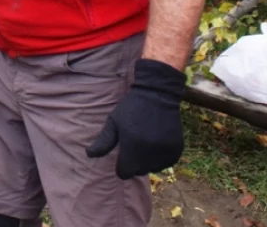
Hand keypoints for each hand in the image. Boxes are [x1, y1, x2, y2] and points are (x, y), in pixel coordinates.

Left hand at [86, 59, 186, 178]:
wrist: (158, 94)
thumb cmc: (131, 107)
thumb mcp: (113, 122)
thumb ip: (103, 142)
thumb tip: (89, 155)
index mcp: (132, 149)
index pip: (124, 173)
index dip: (121, 165)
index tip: (122, 154)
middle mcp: (150, 154)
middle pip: (139, 171)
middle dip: (135, 162)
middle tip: (135, 143)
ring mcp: (165, 153)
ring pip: (153, 168)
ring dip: (149, 161)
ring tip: (146, 141)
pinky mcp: (177, 150)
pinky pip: (166, 163)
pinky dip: (161, 157)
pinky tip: (157, 142)